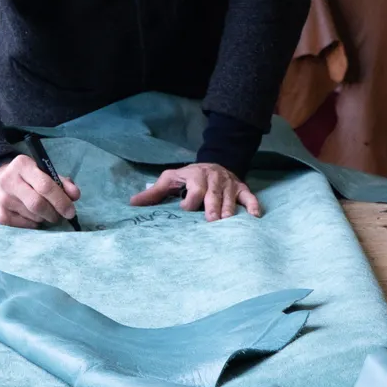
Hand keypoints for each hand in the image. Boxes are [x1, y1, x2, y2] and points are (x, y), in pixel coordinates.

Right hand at [0, 154, 80, 228]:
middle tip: (61, 216)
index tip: (71, 211)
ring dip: (45, 217)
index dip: (61, 200)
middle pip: (38, 204)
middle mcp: (9, 180)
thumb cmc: (25, 178)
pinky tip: (31, 215)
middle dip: (54, 213)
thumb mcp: (41, 172)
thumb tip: (75, 196)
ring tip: (44, 211)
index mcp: (22, 165)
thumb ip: (61, 182)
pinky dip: (35, 223)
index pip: (45, 185)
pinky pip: (26, 225)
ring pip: (34, 216)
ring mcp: (2, 199)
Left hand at [129, 163, 260, 221]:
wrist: (214, 162)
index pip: (195, 188)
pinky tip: (255, 217)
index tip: (185, 209)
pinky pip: (249, 196)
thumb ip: (154, 193)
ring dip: (230, 210)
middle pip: (213, 194)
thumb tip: (132, 204)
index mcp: (195, 176)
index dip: (190, 199)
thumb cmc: (189, 176)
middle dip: (212, 207)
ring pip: (230, 198)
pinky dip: (253, 205)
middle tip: (211, 221)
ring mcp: (229, 184)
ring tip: (228, 223)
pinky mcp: (241, 188)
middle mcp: (213, 179)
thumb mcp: (170, 179)